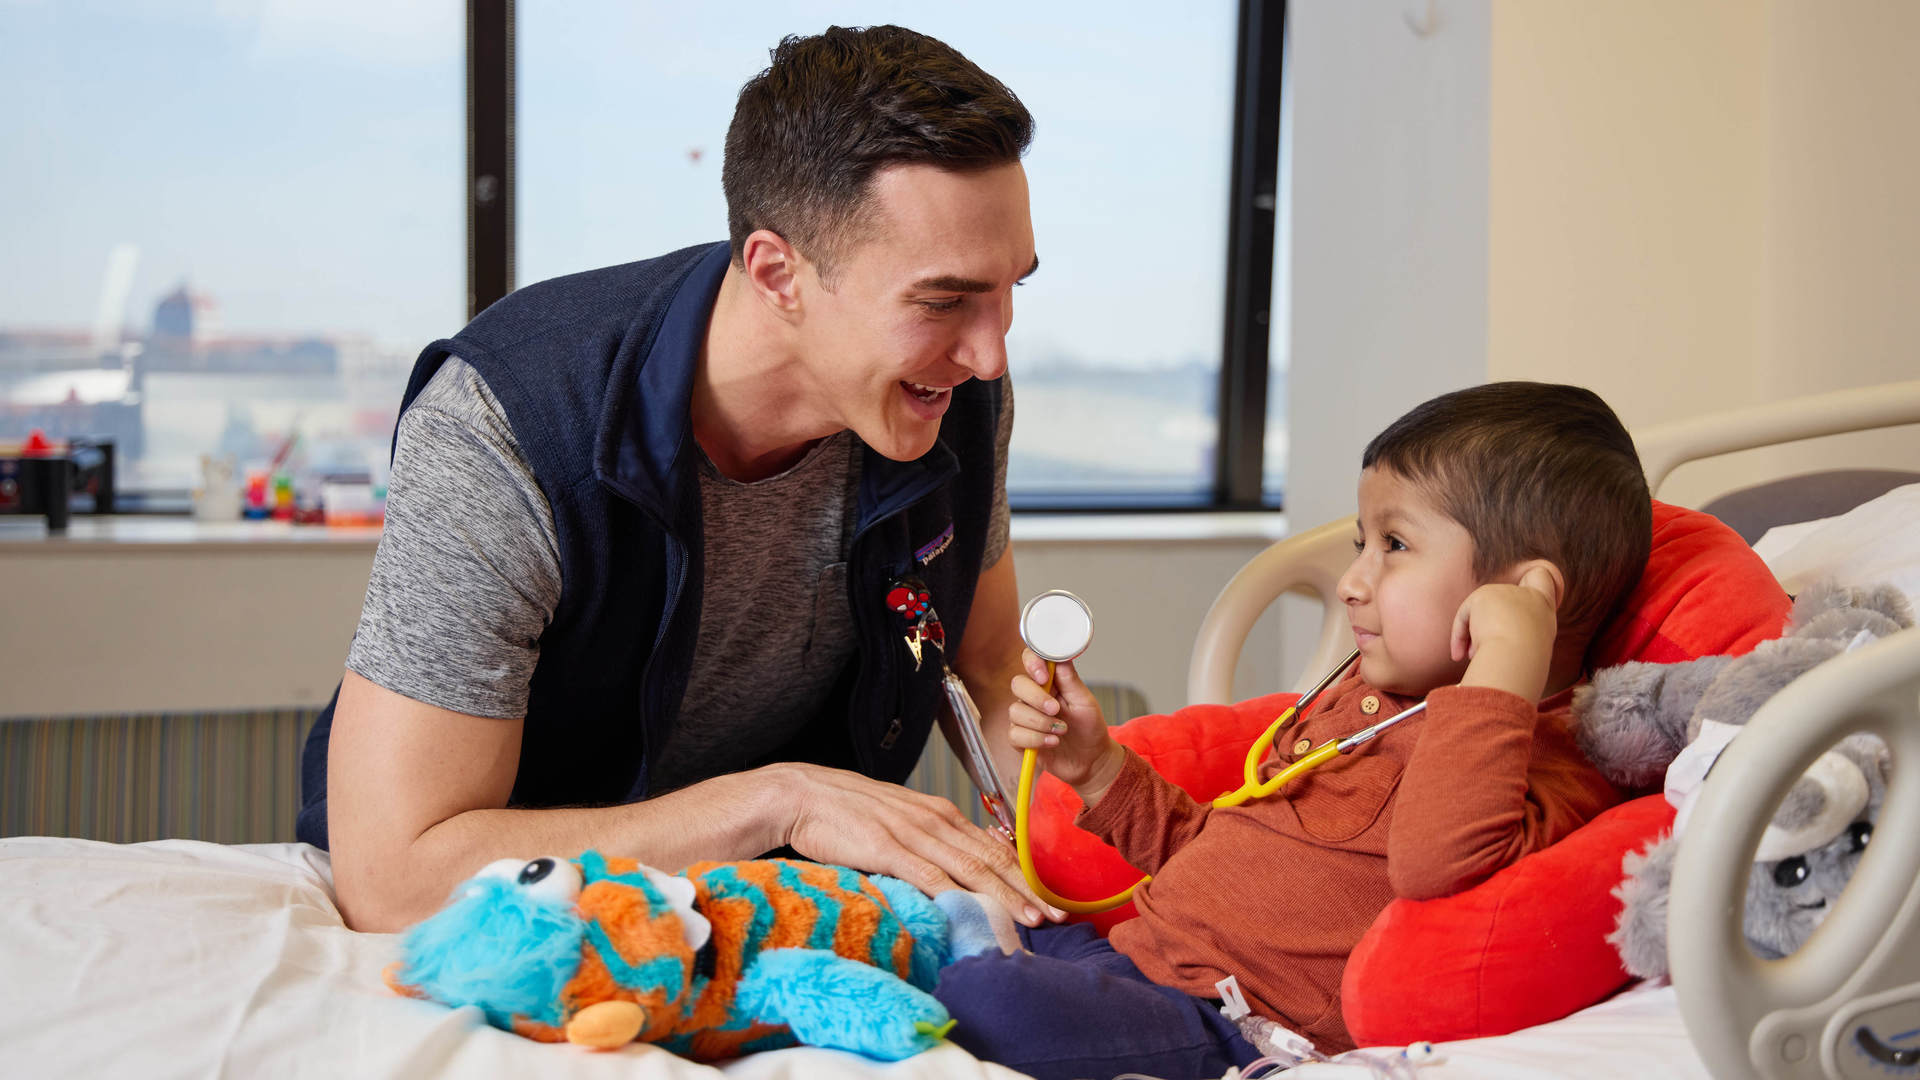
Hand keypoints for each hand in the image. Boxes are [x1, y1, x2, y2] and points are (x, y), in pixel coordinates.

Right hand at [773, 762, 1064, 925]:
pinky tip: (974, 911)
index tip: (1046, 898)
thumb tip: (955, 868)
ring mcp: (912, 833)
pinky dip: (956, 894)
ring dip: (1004, 895)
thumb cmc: (848, 811)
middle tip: (1055, 914)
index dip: (1022, 875)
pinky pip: (928, 874)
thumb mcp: (899, 819)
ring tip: (1030, 918)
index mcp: (939, 813)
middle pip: (990, 860)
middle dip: (1027, 889)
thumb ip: (929, 840)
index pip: (991, 848)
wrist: (804, 793)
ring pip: (970, 869)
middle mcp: (934, 820)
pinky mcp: (887, 848)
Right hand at [1008, 649, 1125, 804]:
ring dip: (1041, 722)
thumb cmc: (1090, 728)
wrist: (1092, 761)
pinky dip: (1035, 739)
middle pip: (1018, 684)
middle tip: (1056, 709)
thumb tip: (1060, 656)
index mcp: (1050, 682)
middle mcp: (1034, 697)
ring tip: (1062, 730)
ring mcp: (1025, 718)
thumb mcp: (1085, 701)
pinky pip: (1015, 734)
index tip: (1043, 676)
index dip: (1032, 663)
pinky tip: (1053, 742)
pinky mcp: (1021, 739)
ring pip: (1016, 711)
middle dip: (1036, 697)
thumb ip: (1070, 680)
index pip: (1030, 661)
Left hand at [1449, 563, 1560, 699]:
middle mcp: (1528, 596)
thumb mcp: (1526, 652)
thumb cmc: (1523, 666)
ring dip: (1475, 637)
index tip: (1528, 586)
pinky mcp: (1485, 594)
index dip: (1537, 579)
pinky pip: (1464, 616)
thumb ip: (1515, 638)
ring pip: (1481, 614)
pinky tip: (1459, 655)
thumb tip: (1485, 643)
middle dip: (1488, 627)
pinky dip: (1459, 636)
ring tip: (1475, 657)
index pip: (1544, 580)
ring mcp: (1506, 592)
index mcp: (1544, 610)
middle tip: (1480, 654)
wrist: (1519, 655)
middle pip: (1501, 603)